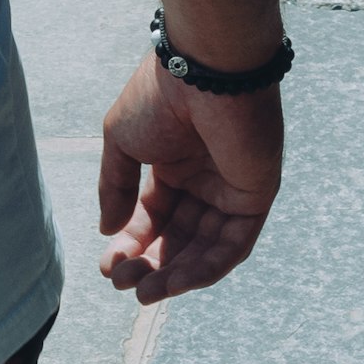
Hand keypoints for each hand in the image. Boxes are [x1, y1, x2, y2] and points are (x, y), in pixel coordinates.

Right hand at [95, 54, 280, 303]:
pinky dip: (206, 268)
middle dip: (149, 264)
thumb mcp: (121, 142)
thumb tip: (108, 231)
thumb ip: (115, 188)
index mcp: (174, 164)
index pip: (153, 217)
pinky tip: (175, 284)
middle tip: (122, 283)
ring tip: (144, 293)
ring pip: (204, 248)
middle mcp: (204, 179)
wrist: (204, 69)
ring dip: (174, 275)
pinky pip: (232, 245)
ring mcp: (231, 189)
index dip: (131, 243)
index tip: (108, 267)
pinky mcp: (255, 197)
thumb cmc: (160, 95)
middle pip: (178, 238)